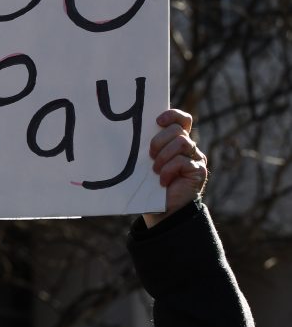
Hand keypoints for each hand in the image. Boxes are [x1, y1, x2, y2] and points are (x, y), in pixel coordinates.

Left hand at [142, 109, 207, 227]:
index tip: (157, 121)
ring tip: (155, 170)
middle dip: (159, 141)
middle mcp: (189, 147)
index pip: (182, 119)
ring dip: (163, 156)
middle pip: (177, 130)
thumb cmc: (150, 184)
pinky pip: (183, 161)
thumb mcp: (146, 162)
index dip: (172, 115)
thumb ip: (147, 147)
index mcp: (177, 141)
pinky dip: (168, 170)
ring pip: (181, 143)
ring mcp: (196, 159)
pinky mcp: (199, 171)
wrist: (162, 210)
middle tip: (150, 156)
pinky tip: (163, 181)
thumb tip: (127, 133)